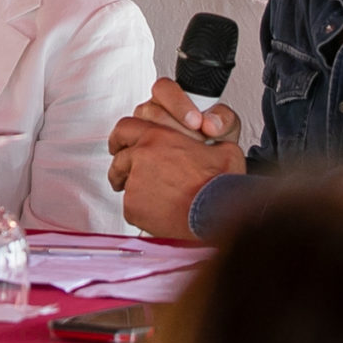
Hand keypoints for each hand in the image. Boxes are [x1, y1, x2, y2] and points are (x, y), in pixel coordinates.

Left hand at [108, 85, 245, 239]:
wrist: (215, 214)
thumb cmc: (219, 185)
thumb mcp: (224, 149)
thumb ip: (210, 138)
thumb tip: (213, 134)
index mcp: (158, 137)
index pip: (126, 128)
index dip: (121, 137)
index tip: (119, 144)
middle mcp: (142, 156)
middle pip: (119, 158)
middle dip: (120, 167)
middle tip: (124, 175)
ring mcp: (135, 182)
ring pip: (127, 184)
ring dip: (136, 189)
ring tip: (153, 199)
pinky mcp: (132, 206)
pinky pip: (131, 207)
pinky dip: (141, 210)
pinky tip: (160, 213)